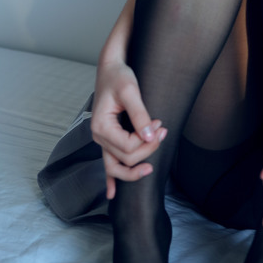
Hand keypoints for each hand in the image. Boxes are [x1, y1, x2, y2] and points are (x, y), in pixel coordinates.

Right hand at [90, 58, 165, 200]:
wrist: (111, 67)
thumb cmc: (119, 76)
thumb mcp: (131, 91)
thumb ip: (140, 115)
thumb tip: (150, 137)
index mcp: (101, 127)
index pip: (128, 148)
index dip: (147, 141)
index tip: (160, 125)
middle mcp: (98, 137)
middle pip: (125, 159)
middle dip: (148, 151)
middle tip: (163, 132)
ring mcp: (102, 140)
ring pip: (116, 167)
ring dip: (137, 166)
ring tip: (153, 165)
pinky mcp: (108, 139)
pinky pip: (108, 163)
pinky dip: (111, 180)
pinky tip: (112, 195)